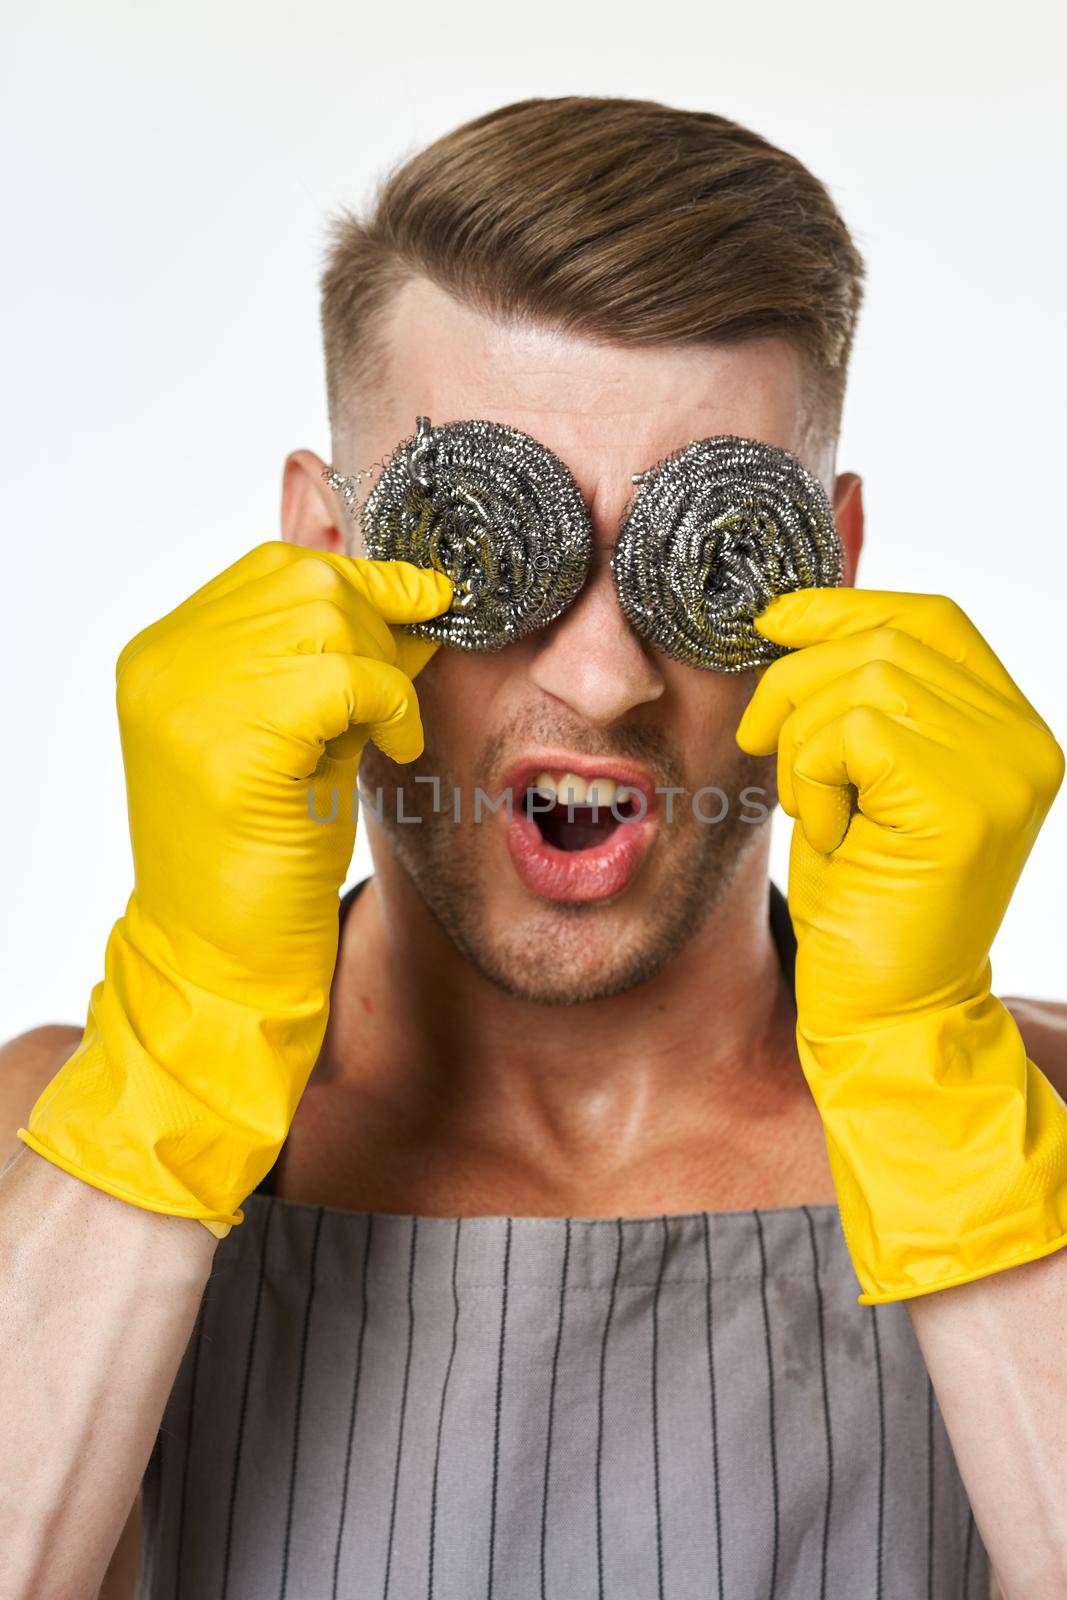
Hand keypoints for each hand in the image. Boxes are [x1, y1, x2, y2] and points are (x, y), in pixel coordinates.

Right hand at [19, 542, 451, 1231]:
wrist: (221, 959)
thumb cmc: (261, 857)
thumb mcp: (298, 735)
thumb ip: (334, 662)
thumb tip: (416, 600)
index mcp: (162, 655)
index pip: (274, 567)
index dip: (358, 578)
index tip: (419, 597)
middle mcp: (166, 663)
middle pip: (306, 581)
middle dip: (378, 623)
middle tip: (397, 687)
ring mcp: (191, 697)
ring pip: (329, 619)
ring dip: (384, 668)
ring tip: (384, 728)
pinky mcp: (237, 742)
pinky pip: (348, 678)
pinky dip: (391, 706)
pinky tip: (393, 746)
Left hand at [737, 588, 1066, 1301]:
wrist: (888, 1011)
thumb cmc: (866, 899)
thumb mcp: (859, 774)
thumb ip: (859, 690)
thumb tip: (801, 603)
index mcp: (1010, 727)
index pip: (931, 619)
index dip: (845, 606)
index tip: (776, 624)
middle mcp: (1025, 741)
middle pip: (884, 642)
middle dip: (800, 686)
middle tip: (773, 749)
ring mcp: (1005, 772)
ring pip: (860, 682)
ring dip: (804, 744)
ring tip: (818, 810)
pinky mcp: (964, 807)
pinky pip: (851, 733)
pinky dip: (813, 778)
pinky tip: (831, 832)